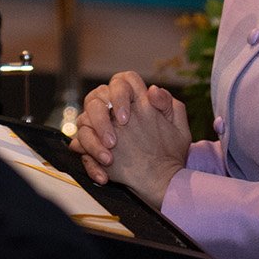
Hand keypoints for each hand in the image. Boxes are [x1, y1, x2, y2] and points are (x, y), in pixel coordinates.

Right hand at [68, 70, 190, 209]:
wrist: (165, 178)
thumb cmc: (170, 149)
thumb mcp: (178, 127)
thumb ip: (168, 104)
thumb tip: (152, 90)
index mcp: (134, 100)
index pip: (121, 81)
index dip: (118, 94)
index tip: (125, 118)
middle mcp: (113, 111)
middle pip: (94, 98)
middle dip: (100, 119)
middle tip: (113, 141)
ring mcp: (100, 129)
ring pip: (83, 122)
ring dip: (92, 142)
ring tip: (108, 159)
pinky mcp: (92, 149)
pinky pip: (81, 150)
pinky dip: (92, 165)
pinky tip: (105, 177)